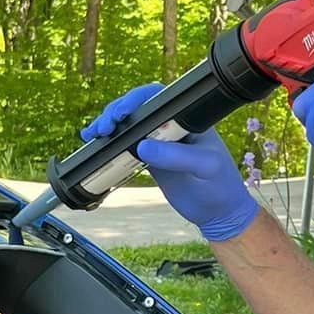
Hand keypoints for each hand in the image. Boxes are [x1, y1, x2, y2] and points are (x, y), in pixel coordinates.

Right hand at [81, 84, 258, 242]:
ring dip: (109, 127)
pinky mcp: (150, 159)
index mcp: (188, 120)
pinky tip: (94, 144)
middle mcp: (172, 126)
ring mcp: (159, 142)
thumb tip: (143, 146)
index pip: (159, 99)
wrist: (219, 214)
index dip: (136, 100)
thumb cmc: (220, 186)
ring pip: (129, 127)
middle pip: (138, 110)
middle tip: (104, 128)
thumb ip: (177, 156)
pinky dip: (110, 145)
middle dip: (116, 113)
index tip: (121, 113)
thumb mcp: (205, 168)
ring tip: (93, 134)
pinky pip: (126, 146)